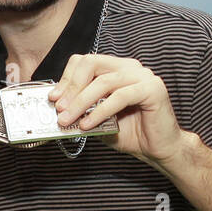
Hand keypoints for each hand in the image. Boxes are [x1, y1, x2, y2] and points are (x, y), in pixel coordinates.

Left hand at [48, 54, 189, 168]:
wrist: (158, 149)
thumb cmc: (130, 133)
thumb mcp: (97, 120)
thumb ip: (81, 111)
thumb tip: (57, 111)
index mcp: (116, 69)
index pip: (85, 62)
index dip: (66, 78)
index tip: (53, 98)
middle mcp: (129, 67)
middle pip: (92, 64)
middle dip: (71, 87)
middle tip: (59, 109)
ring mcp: (143, 76)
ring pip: (103, 82)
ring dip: (81, 102)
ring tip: (68, 120)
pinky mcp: (152, 89)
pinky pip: (120, 97)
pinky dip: (100, 111)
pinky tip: (88, 124)